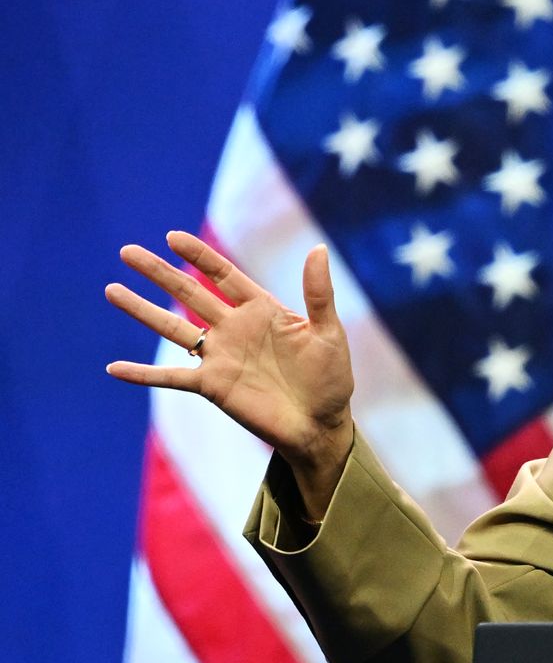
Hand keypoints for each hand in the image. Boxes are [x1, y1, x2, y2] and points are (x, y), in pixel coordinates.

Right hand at [106, 230, 355, 513]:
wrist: (321, 425)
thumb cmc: (331, 379)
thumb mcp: (328, 332)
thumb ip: (318, 293)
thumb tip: (318, 248)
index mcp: (262, 310)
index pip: (223, 274)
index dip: (199, 255)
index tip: (172, 237)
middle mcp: (234, 329)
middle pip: (189, 293)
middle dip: (159, 272)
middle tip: (127, 251)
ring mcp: (220, 357)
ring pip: (172, 327)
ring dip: (142, 310)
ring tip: (111, 289)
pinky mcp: (212, 386)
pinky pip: (171, 377)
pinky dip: (143, 374)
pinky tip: (113, 368)